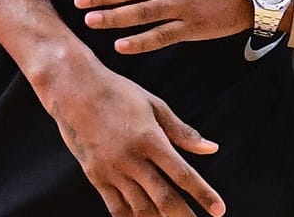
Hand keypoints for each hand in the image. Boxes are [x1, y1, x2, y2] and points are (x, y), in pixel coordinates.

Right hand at [34, 50, 224, 216]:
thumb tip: (212, 149)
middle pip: (163, 198)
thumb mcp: (155, 106)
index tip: (219, 210)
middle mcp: (131, 159)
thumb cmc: (120, 93)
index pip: (182, 174)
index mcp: (150, 139)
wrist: (74, 90)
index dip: (202, 194)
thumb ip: (183, 132)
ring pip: (140, 208)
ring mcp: (111, 170)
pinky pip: (116, 208)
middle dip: (183, 216)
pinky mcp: (95, 176)